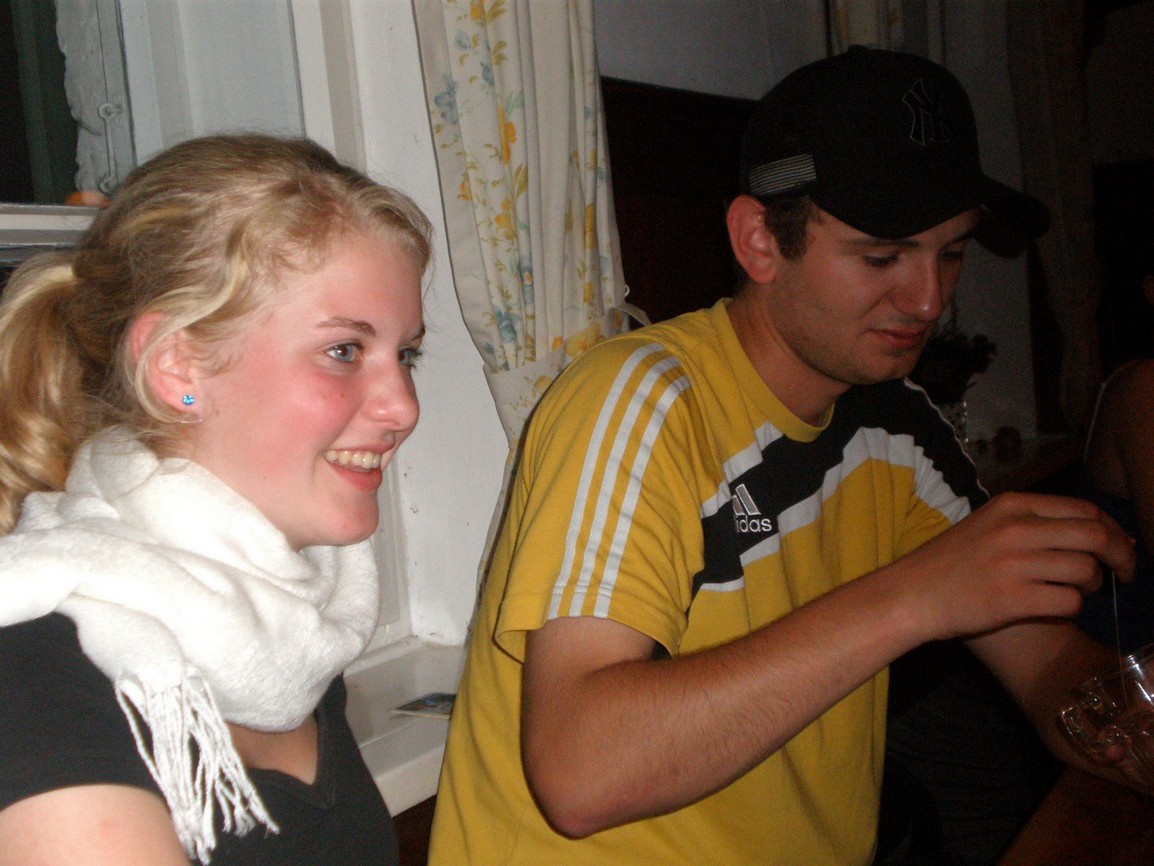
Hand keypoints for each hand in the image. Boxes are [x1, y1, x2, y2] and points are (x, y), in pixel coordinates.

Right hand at [893, 492, 1135, 640]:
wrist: (910, 594)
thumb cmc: (950, 562)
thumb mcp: (988, 525)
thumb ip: (1036, 524)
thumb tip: (1101, 531)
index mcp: (1012, 505)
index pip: (1084, 509)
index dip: (1113, 529)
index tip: (1120, 546)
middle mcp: (1016, 529)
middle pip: (1095, 536)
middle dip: (1122, 556)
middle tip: (1126, 574)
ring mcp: (1014, 564)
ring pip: (1086, 571)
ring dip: (1092, 586)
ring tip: (1078, 592)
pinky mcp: (1012, 599)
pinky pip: (1068, 602)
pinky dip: (1071, 608)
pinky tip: (1055, 607)